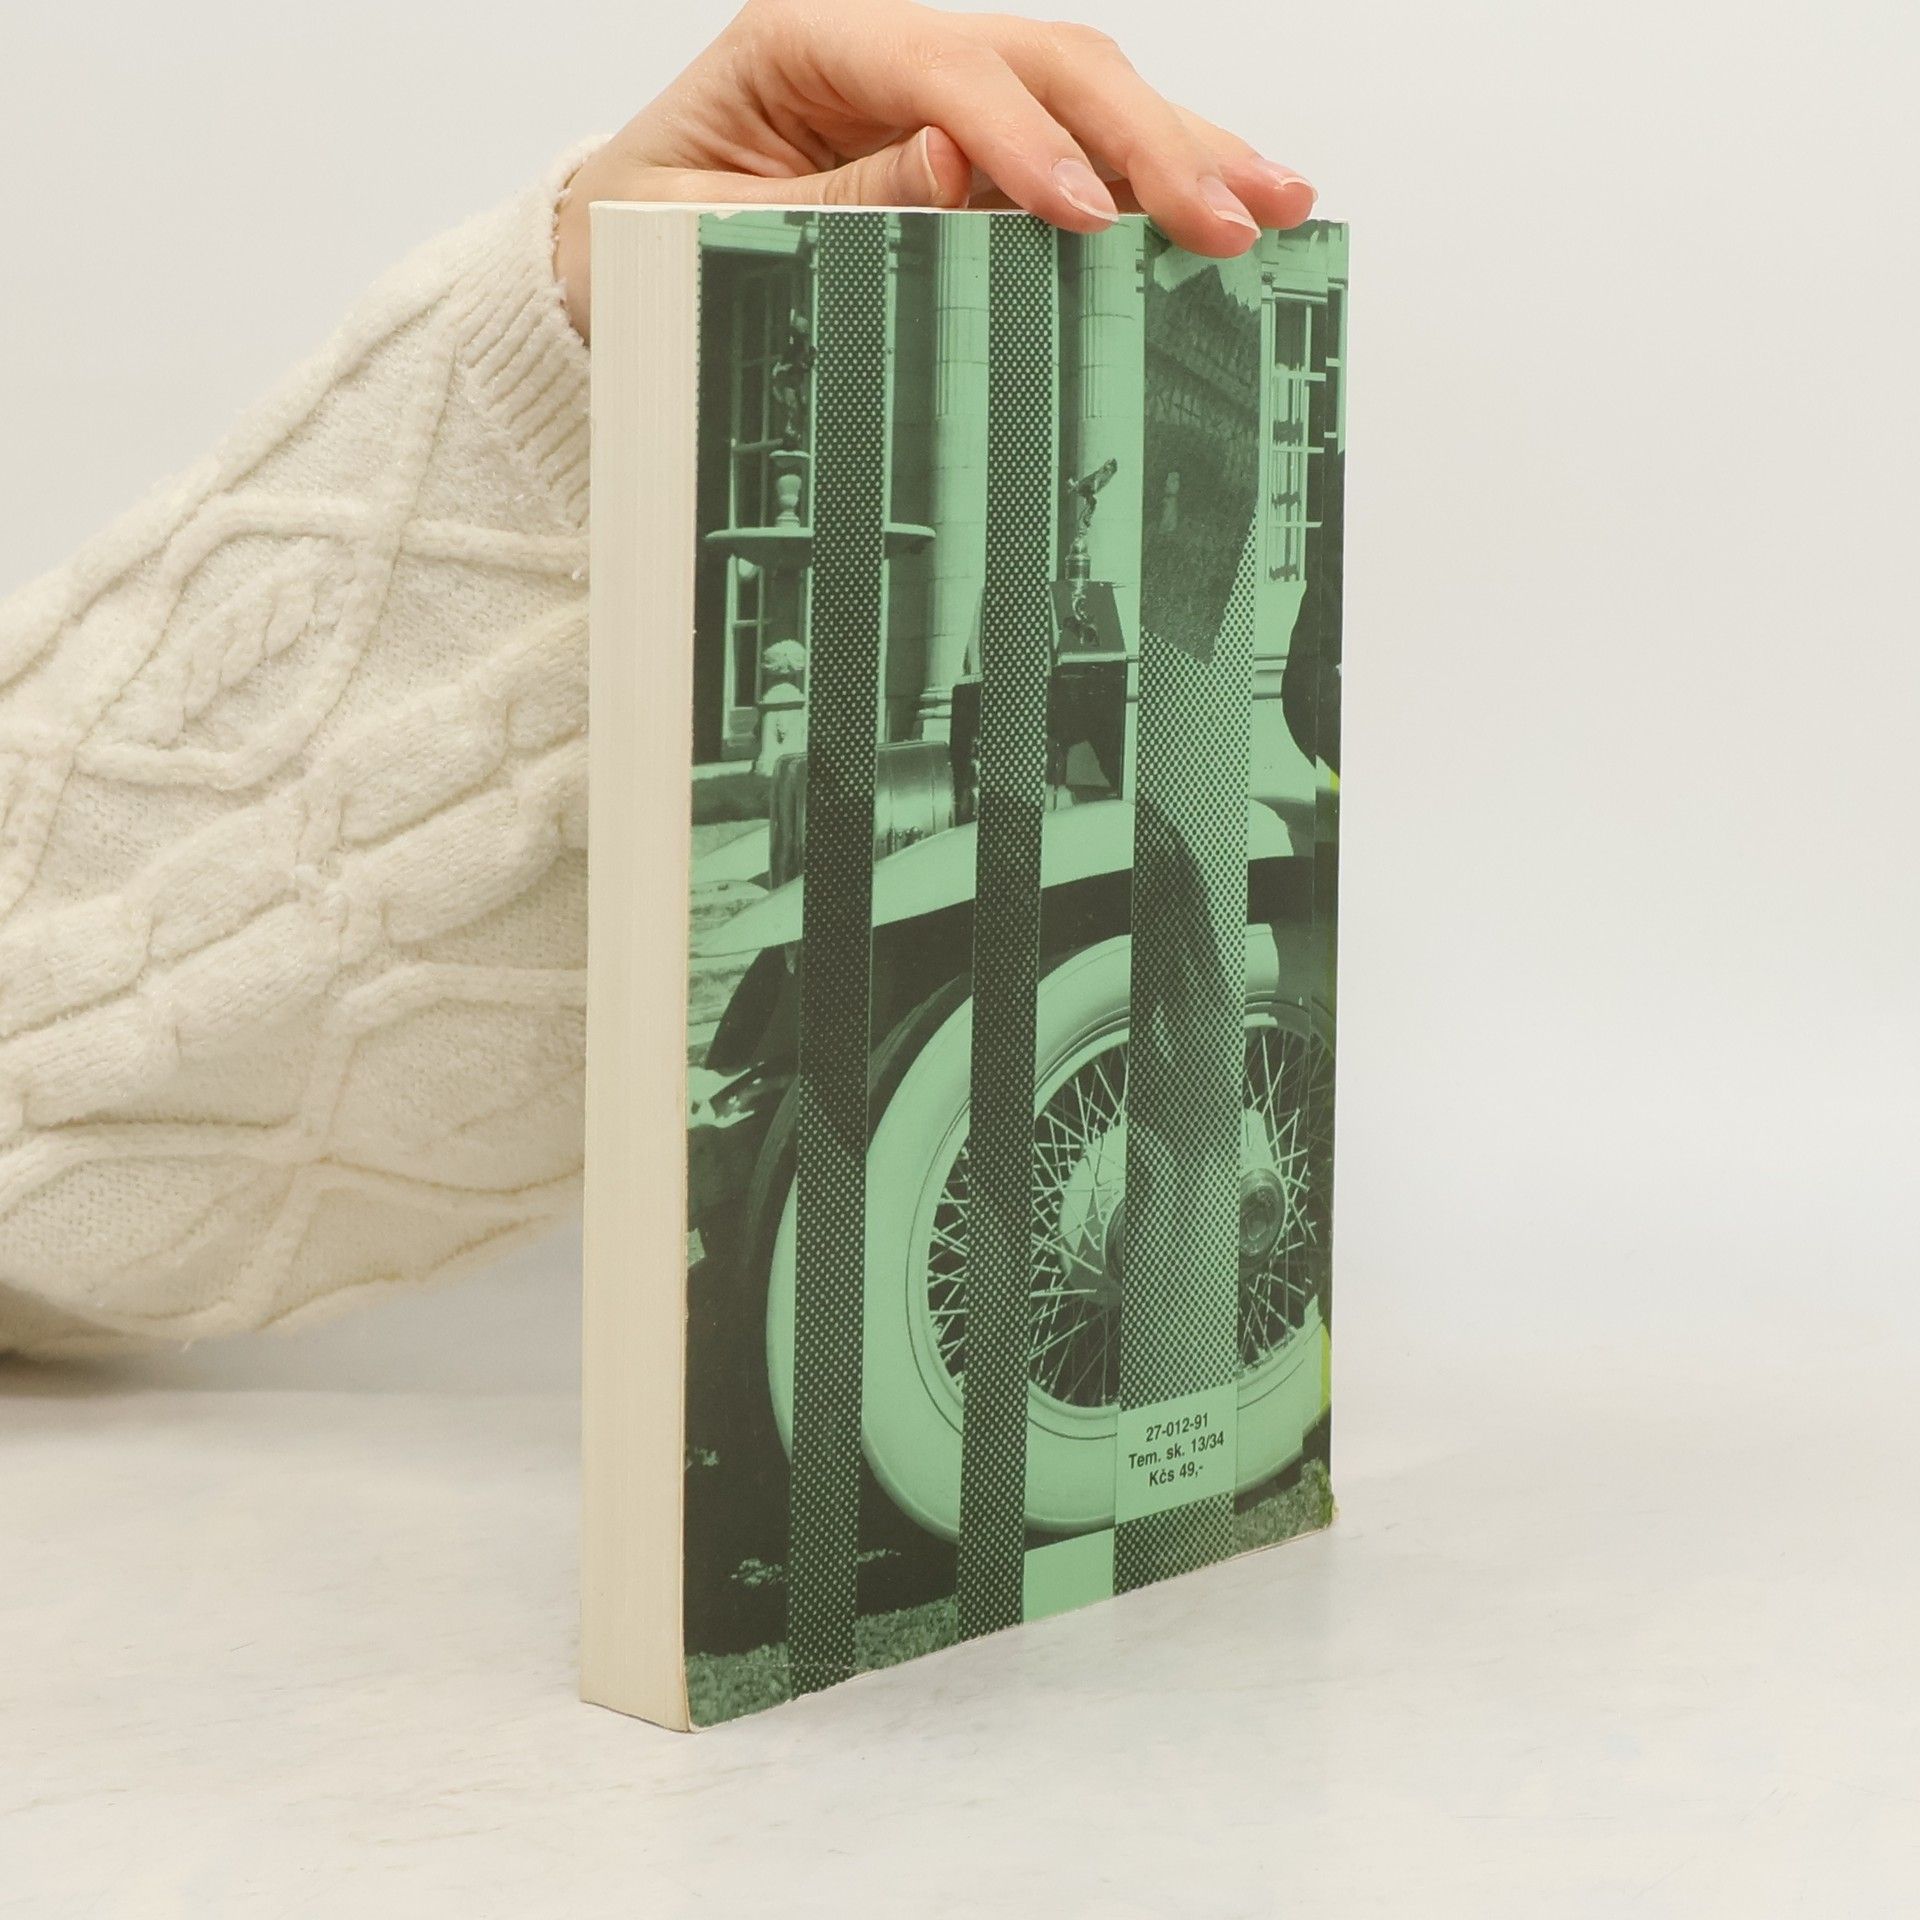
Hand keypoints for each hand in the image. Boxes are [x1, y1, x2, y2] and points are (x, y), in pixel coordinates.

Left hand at [555, 0, 1316, 338]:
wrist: (618, 248)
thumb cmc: (643, 231)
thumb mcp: (707, 225)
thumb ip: (832, 196)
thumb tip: (953, 165)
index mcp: (808, 36)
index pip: (943, 68)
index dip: (1025, 141)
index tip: (1087, 218)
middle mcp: (890, 44)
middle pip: (1046, 61)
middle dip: (1147, 141)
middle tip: (1232, 218)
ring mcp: (941, 88)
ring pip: (1085, 92)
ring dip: (1186, 149)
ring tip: (1280, 202)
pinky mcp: (972, 142)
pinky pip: (1078, 147)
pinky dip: (1155, 179)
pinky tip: (1230, 201)